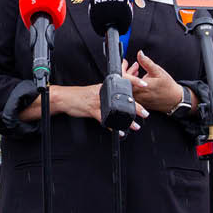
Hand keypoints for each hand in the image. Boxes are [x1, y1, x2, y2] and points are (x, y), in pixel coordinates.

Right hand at [27, 84, 145, 132]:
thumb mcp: (97, 90)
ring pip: (116, 109)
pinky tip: (119, 131)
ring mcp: (97, 101)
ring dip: (127, 119)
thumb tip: (123, 95)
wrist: (67, 98)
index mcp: (106, 86)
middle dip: (136, 106)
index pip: (122, 81)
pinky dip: (113, 127)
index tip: (145, 84)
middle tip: (146, 113)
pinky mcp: (92, 110)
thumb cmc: (82, 95)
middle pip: (122, 98)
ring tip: (136, 125)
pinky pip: (104, 119)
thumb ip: (109, 92)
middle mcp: (103, 92)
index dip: (134, 81)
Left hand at [126, 50, 188, 114]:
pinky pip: (132, 92)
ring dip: (131, 77)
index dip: (122, 68)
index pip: (123, 77)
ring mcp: (137, 100)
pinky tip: (139, 79)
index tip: (125, 62)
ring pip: (128, 87)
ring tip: (138, 70)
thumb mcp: (157, 71)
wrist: (174, 100)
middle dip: (127, 71)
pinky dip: (133, 84)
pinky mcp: (139, 103)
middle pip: (124, 82)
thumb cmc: (167, 86)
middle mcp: (136, 95)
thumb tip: (140, 53)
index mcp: (139, 87)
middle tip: (135, 65)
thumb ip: (147, 62)